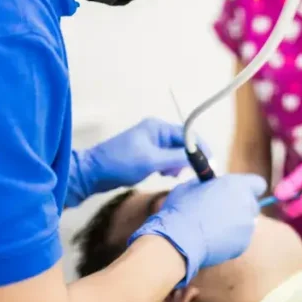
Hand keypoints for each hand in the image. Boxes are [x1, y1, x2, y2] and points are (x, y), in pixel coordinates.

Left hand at [66, 118, 201, 206]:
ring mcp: (150, 143)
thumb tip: (198, 158)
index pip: (187, 134)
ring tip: (170, 174)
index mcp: (157, 127)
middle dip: (187, 158)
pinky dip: (168, 167)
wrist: (92, 173)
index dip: (199, 148)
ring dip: (177, 164)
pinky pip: (165, 159)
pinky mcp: (145, 155)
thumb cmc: (119, 163)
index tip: (209, 162)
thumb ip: (177, 158)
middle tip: (190, 172)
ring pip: (174, 153)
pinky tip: (163, 174)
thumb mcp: (152, 161)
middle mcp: (155, 132)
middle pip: (182, 143)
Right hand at [128, 174, 266, 286]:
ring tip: (212, 229)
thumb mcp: (190, 187)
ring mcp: (247, 226)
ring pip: (246, 223)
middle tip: (221, 211)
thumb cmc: (181, 209)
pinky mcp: (243, 244)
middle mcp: (247, 204)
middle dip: (241, 206)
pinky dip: (230, 240)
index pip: (258, 184)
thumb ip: (207, 184)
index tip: (238, 192)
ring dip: (235, 224)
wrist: (179, 240)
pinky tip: (212, 241)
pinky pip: (240, 239)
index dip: (249, 188)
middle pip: (252, 204)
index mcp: (237, 185)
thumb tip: (210, 185)